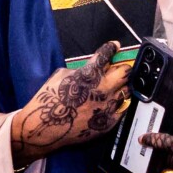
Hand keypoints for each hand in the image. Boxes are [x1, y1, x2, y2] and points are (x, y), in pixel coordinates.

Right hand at [10, 41, 132, 163]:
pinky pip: (122, 108)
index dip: (112, 48)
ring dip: (121, 87)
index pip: (106, 54)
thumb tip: (92, 67)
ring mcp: (108, 106)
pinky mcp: (109, 121)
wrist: (46, 126)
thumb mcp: (61, 74)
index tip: (115, 46)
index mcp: (90, 73)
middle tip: (119, 70)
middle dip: (123, 68)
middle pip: (125, 72)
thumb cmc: (49, 99)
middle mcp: (103, 88)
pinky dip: (117, 104)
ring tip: (113, 89)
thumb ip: (81, 69)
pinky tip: (110, 103)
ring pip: (126, 90)